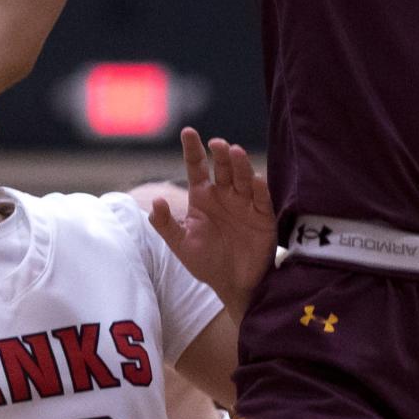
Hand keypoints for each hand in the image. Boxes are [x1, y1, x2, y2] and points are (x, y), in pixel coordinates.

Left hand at [149, 128, 275, 314]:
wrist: (234, 286)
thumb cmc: (206, 262)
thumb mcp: (182, 246)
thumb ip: (166, 225)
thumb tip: (155, 202)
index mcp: (202, 196)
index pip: (196, 166)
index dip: (192, 148)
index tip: (188, 131)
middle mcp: (224, 194)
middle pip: (222, 167)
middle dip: (220, 153)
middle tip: (217, 143)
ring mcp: (244, 203)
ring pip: (242, 177)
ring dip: (240, 164)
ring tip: (235, 152)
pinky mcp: (262, 216)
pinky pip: (261, 199)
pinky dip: (259, 189)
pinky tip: (256, 180)